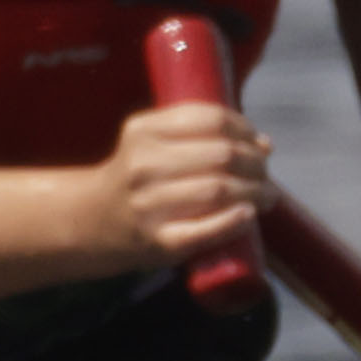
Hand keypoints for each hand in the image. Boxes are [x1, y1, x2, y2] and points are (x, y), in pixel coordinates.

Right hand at [98, 91, 264, 284]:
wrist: (93, 221)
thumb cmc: (140, 178)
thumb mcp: (153, 142)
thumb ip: (204, 136)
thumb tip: (265, 145)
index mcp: (142, 132)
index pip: (212, 120)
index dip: (245, 130)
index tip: (257, 143)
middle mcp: (141, 165)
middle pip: (223, 155)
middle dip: (257, 164)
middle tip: (265, 174)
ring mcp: (148, 205)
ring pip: (221, 189)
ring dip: (257, 192)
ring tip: (266, 196)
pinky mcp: (159, 240)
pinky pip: (208, 229)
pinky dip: (236, 220)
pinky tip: (248, 215)